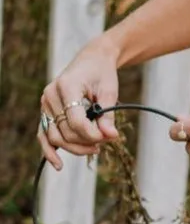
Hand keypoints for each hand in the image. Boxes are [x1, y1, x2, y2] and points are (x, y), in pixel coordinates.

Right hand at [38, 38, 119, 170]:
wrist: (92, 59)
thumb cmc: (102, 72)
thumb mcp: (109, 90)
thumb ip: (107, 114)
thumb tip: (111, 136)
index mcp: (67, 85)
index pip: (76, 121)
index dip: (92, 134)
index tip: (108, 137)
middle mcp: (51, 94)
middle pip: (65, 131)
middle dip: (85, 142)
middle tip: (104, 142)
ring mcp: (45, 103)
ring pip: (55, 137)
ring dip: (73, 148)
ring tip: (94, 148)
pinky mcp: (45, 110)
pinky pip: (44, 134)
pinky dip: (49, 150)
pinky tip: (58, 164)